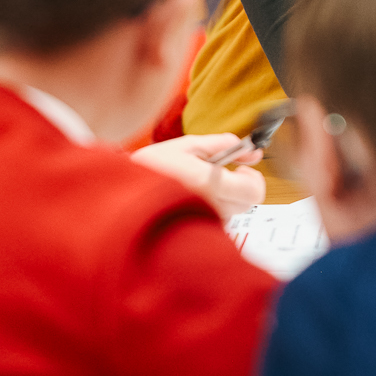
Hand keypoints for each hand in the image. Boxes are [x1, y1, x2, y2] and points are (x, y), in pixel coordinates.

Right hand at [131, 133, 266, 219]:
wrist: (122, 194)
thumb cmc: (152, 168)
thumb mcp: (189, 145)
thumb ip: (226, 144)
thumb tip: (253, 151)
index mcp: (207, 182)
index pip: (253, 191)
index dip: (253, 178)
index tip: (242, 168)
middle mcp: (207, 207)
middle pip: (247, 204)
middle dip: (241, 185)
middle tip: (222, 172)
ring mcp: (201, 223)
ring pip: (232, 211)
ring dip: (225, 196)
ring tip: (199, 183)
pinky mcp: (194, 232)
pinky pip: (216, 219)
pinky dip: (212, 207)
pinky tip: (192, 195)